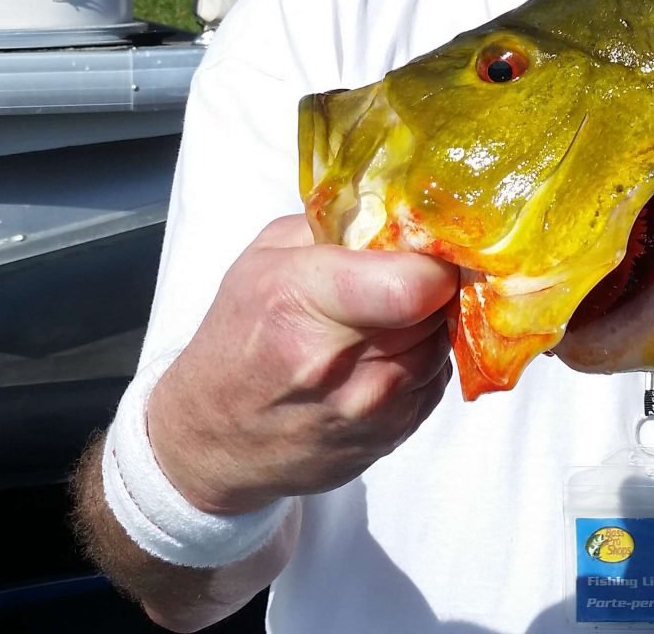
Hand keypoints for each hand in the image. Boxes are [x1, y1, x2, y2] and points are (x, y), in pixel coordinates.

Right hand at [147, 213, 457, 514]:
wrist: (212, 439)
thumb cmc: (235, 338)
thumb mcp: (264, 259)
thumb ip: (334, 227)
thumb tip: (401, 214)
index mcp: (302, 302)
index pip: (415, 284)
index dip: (430, 261)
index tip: (419, 250)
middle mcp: (342, 362)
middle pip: (436, 308)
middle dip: (430, 285)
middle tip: (404, 277)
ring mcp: (371, 408)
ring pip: (442, 343)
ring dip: (426, 325)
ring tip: (386, 318)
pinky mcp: (392, 436)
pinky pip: (436, 379)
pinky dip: (420, 360)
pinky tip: (383, 356)